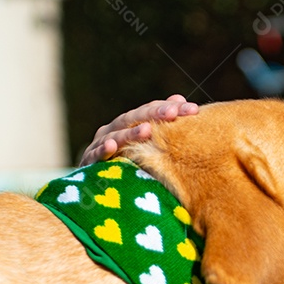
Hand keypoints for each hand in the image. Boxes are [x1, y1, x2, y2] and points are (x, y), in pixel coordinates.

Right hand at [80, 95, 199, 165]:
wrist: (93, 185)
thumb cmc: (127, 162)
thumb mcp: (146, 145)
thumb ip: (160, 123)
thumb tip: (179, 98)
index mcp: (131, 123)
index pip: (152, 110)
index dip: (172, 108)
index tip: (194, 110)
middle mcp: (115, 129)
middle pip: (135, 117)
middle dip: (155, 114)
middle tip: (174, 112)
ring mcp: (100, 142)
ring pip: (117, 134)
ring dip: (131, 133)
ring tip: (147, 130)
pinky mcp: (89, 161)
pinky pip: (95, 154)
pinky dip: (102, 149)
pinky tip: (111, 146)